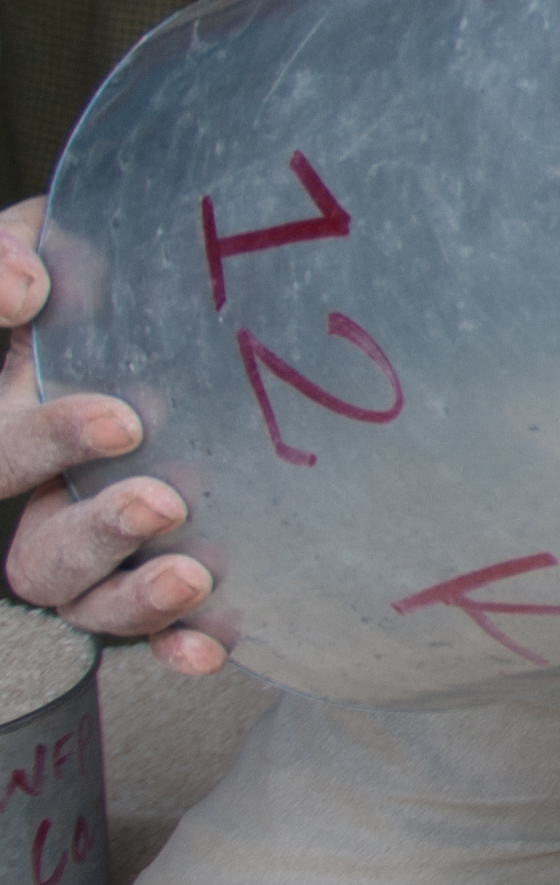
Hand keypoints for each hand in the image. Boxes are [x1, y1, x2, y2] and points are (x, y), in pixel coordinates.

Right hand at [0, 200, 220, 666]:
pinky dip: (171, 642)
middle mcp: (35, 492)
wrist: (169, 315)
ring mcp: (83, 541)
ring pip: (78, 601)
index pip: (1, 449)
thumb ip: (5, 250)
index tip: (125, 420)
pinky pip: (141, 632)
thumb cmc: (87, 272)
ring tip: (190, 574)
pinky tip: (213, 644)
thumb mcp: (42, 241)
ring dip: (130, 601)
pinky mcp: (139, 571)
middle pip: (34, 550)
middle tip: (164, 499)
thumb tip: (21, 288)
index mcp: (7, 415)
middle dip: (93, 532)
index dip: (45, 442)